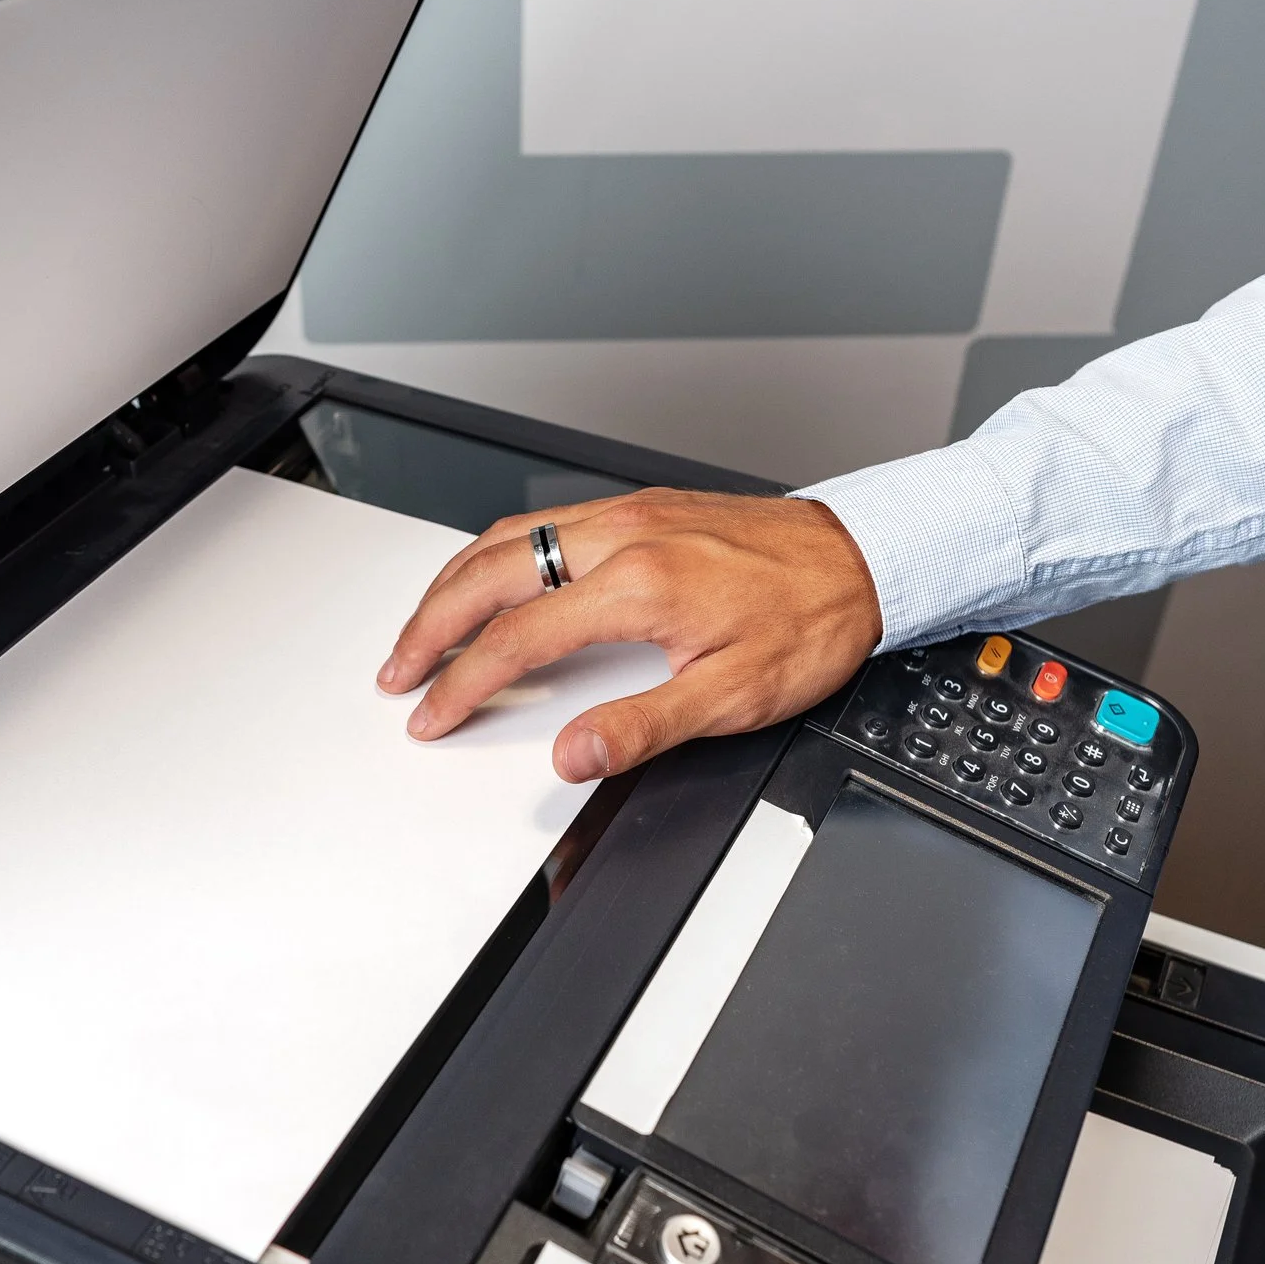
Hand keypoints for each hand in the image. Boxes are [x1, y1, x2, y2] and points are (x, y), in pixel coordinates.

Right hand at [376, 488, 883, 781]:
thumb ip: (643, 726)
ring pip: (509, 539)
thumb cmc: (812, 623)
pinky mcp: (642, 508)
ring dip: (452, 583)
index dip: (464, 683)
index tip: (432, 715)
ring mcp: (630, 514)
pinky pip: (542, 523)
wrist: (867, 559)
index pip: (519, 638)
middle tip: (397, 671)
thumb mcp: (734, 697)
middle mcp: (624, 536)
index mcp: (641, 586)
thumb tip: (572, 755)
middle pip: (490, 574)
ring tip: (421, 628)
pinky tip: (487, 576)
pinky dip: (494, 555)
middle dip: (430, 625)